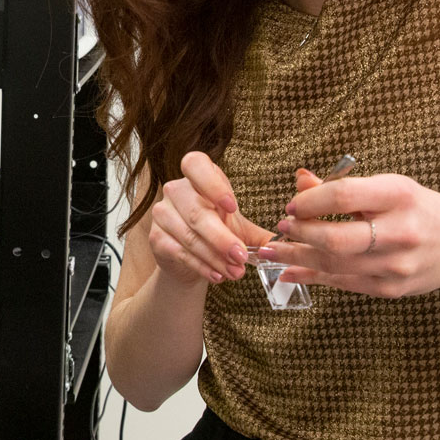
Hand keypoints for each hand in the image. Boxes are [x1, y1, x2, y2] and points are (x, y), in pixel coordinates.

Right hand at [147, 151, 275, 286]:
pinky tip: (217, 275)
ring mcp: (162, 213)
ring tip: (235, 271)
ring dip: (215, 257)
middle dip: (222, 238)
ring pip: (190, 236)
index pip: (195, 165)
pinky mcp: (156, 237)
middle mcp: (176, 190)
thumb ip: (260, 235)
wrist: (189, 255)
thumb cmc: (215, 230)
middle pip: (196, 212)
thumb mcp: (239, 227)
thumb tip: (284, 248)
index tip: (231, 206)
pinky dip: (202, 266)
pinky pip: (180, 253)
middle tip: (241, 256)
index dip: (212, 184)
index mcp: (197, 176)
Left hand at [254, 168, 439, 297]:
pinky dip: (313, 277)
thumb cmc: (419, 210)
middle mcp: (399, 233)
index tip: (293, 204)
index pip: (343, 196)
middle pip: (336, 238)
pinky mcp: (391, 289)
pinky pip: (343, 283)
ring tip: (272, 251)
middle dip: (300, 234)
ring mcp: (396, 265)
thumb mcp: (389, 188)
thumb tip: (300, 181)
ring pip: (335, 265)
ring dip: (297, 258)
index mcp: (399, 197)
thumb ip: (343, 186)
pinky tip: (290, 272)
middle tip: (281, 228)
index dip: (310, 201)